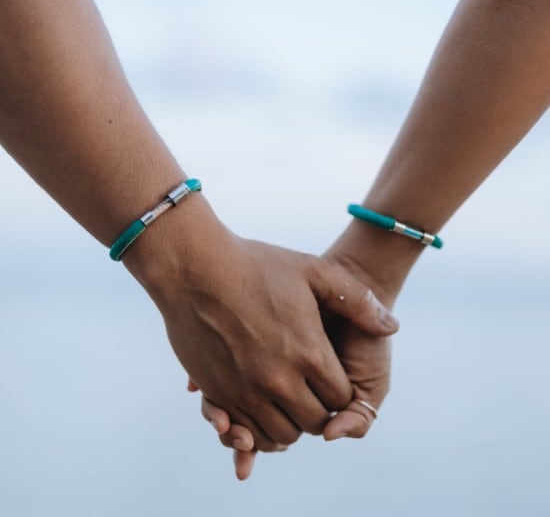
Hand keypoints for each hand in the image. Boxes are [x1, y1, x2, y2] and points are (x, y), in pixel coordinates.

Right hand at [124, 203, 398, 452]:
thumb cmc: (255, 265)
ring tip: (287, 402)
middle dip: (318, 410)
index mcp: (309, 352)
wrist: (194, 268)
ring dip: (289, 425)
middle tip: (312, 393)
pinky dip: (256, 428)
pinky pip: (244, 430)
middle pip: (313, 422)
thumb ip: (358, 300)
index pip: (340, 398)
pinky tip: (259, 407)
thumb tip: (392, 326)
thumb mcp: (314, 271)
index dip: (339, 390)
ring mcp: (245, 389)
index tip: (331, 377)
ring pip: (280, 435)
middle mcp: (279, 380)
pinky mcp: (217, 391)